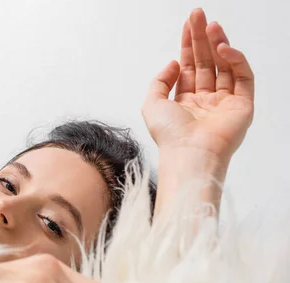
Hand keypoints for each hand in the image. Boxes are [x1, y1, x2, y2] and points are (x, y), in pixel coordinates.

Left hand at [142, 8, 254, 163]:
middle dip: (202, 38)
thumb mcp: (152, 103)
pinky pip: (243, 77)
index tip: (188, 24)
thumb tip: (173, 62)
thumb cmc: (169, 134)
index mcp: (186, 101)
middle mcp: (206, 101)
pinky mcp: (243, 105)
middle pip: (207, 62)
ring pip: (225, 66)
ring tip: (211, 26)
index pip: (191, 67)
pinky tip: (222, 48)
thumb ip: (160, 81)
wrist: (189, 154)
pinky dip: (235, 60)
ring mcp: (225, 103)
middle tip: (199, 15)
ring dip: (218, 44)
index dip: (189, 45)